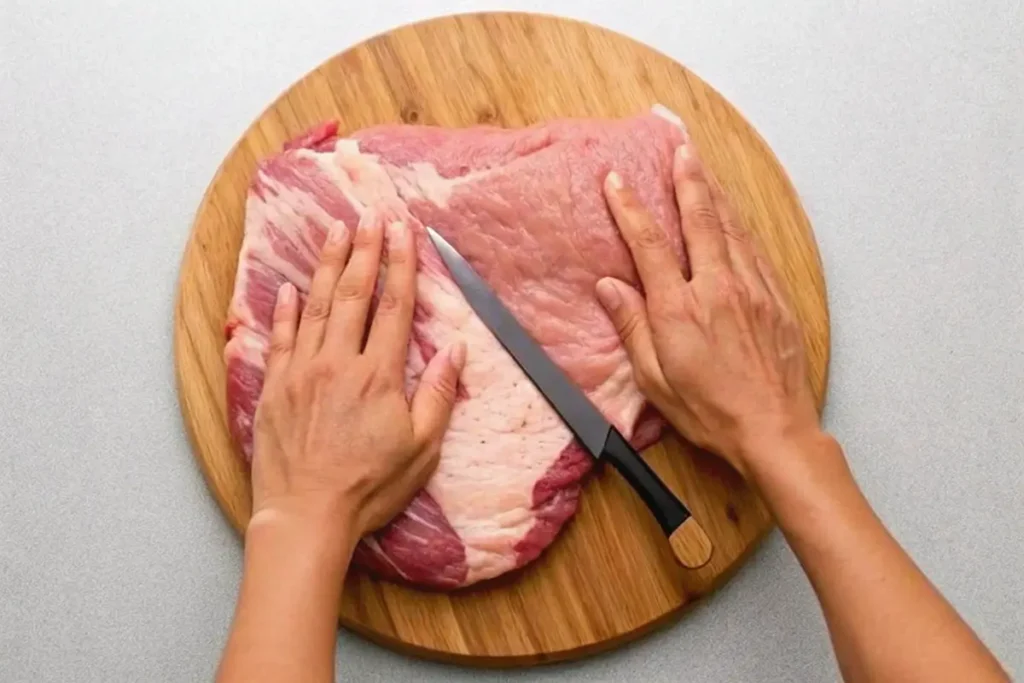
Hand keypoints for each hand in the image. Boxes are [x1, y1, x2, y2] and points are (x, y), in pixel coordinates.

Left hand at [251, 216, 465, 537]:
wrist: (306, 516)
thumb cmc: (369, 487)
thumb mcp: (421, 449)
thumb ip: (438, 394)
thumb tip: (455, 349)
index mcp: (378, 376)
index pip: (393, 307)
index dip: (400, 265)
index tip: (402, 231)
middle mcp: (338, 364)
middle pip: (353, 295)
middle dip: (363, 250)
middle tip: (370, 216)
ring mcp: (301, 373)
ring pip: (315, 307)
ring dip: (326, 265)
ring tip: (334, 230)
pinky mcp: (274, 389)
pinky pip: (279, 339)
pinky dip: (285, 311)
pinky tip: (289, 288)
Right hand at [596, 143, 818, 476]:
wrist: (774, 430)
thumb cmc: (712, 412)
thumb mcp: (656, 379)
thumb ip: (632, 326)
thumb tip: (610, 287)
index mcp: (681, 309)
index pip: (650, 244)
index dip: (630, 208)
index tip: (617, 182)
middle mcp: (719, 289)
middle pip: (699, 219)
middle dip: (686, 178)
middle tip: (679, 147)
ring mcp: (753, 290)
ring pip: (732, 227)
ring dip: (715, 192)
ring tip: (703, 167)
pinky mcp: (776, 300)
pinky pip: (755, 249)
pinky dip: (740, 224)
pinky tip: (734, 214)